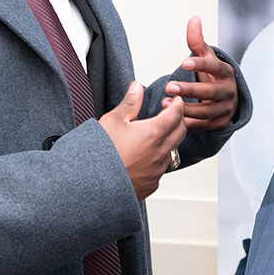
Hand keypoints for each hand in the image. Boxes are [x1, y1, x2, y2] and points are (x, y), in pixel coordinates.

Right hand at [100, 82, 186, 200]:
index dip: (177, 105)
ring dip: (168, 141)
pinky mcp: (151, 184)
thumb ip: (129, 103)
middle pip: (181, 132)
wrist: (92, 186)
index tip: (176, 100)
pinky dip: (158, 159)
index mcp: (154, 133)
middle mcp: (160, 153)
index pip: (176, 114)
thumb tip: (137, 88)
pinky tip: (145, 156)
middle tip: (170, 113)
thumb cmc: (101, 155)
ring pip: (171, 151)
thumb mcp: (112, 121)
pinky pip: (161, 168)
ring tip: (155, 135)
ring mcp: (157, 170)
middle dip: (179, 120)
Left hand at [165, 16, 238, 130]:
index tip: (183, 62)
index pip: (214, 67)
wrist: (224, 99)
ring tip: (165, 102)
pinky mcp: (220, 123)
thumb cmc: (211, 74)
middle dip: (189, 89)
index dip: (200, 65)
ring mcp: (226, 108)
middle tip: (168, 86)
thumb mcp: (206, 57)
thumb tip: (194, 19)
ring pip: (206, 110)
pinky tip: (173, 119)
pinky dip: (189, 122)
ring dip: (185, 107)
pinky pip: (204, 125)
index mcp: (226, 72)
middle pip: (210, 91)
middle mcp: (229, 90)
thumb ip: (197, 41)